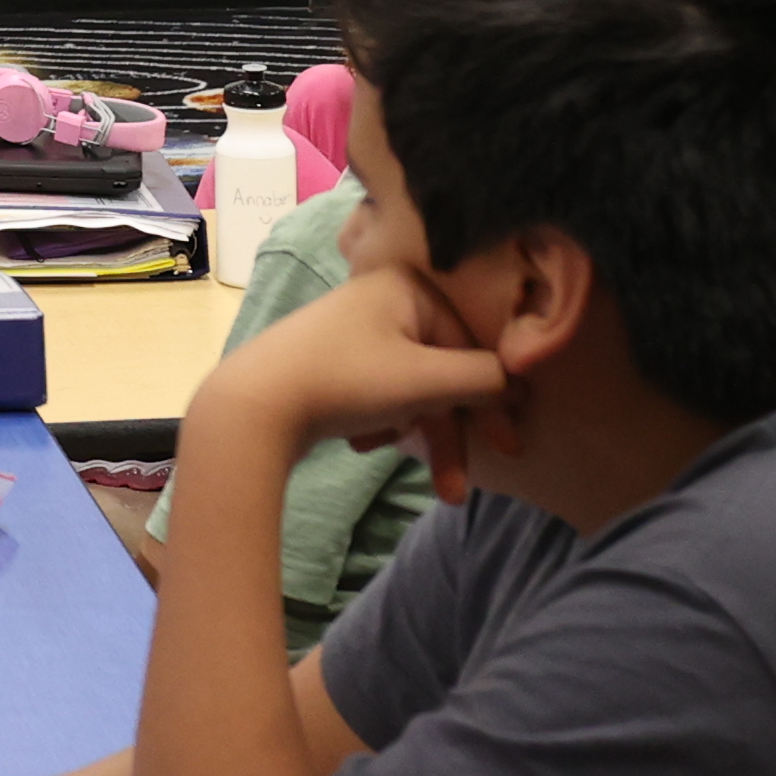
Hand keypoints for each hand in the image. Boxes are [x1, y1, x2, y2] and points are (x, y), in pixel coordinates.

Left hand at [205, 262, 514, 501]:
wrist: (251, 405)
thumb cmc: (346, 381)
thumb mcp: (426, 381)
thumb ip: (484, 379)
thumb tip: (524, 383)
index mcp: (409, 285)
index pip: (471, 345)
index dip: (492, 400)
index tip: (508, 447)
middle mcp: (384, 297)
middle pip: (441, 372)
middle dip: (450, 434)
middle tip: (458, 490)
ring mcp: (355, 329)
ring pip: (412, 389)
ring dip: (420, 435)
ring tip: (426, 486)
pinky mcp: (334, 361)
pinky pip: (381, 392)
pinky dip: (383, 422)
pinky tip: (362, 443)